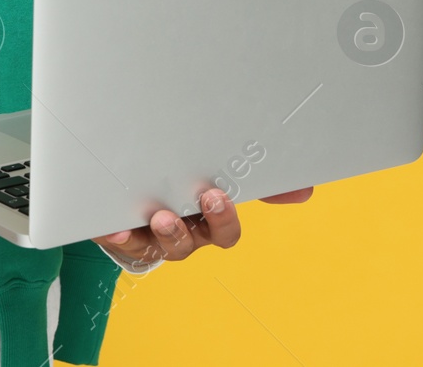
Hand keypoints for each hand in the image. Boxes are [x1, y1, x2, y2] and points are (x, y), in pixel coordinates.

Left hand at [93, 185, 313, 265]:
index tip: (218, 195)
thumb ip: (256, 182)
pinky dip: (119, 235)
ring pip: (163, 245)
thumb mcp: (211, 178)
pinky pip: (122, 241)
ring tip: (161, 215)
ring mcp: (152, 237)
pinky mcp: (122, 236)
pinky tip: (116, 226)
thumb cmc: (179, 186)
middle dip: (200, 224)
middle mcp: (183, 234)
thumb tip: (306, 190)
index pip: (224, 231)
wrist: (128, 202)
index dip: (223, 218)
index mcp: (205, 221)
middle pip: (197, 240)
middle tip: (201, 200)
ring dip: (166, 232)